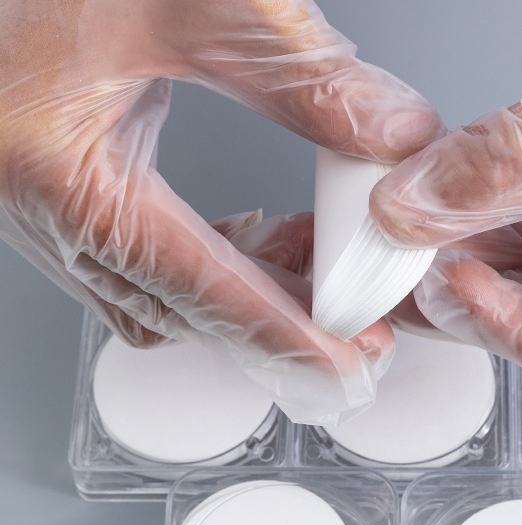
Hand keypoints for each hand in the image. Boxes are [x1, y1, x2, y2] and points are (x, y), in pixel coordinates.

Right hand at [0, 0, 442, 422]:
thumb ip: (295, 74)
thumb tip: (387, 134)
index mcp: (58, 169)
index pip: (197, 284)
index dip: (280, 330)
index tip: (343, 359)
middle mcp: (41, 209)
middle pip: (182, 310)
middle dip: (274, 325)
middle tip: (350, 325)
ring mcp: (42, 211)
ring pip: (160, 300)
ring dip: (243, 298)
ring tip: (316, 270)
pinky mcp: (55, 196)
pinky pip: (138, 270)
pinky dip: (206, 271)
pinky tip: (253, 244)